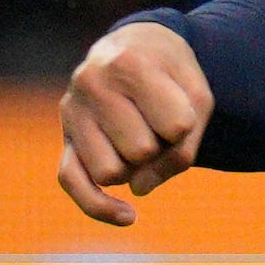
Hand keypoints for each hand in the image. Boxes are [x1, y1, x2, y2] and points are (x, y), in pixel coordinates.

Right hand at [55, 17, 212, 226]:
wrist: (134, 48)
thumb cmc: (172, 77)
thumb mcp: (197, 98)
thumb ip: (183, 147)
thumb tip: (139, 190)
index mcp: (128, 63)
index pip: (175, 126)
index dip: (187, 124)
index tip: (178, 100)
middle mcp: (90, 84)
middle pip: (141, 151)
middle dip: (160, 146)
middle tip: (156, 117)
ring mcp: (72, 112)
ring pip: (111, 173)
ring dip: (136, 167)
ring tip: (137, 136)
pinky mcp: (66, 138)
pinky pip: (71, 182)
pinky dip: (100, 207)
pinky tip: (127, 217)